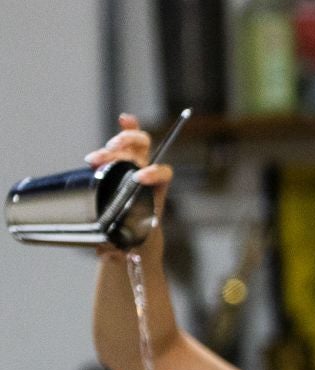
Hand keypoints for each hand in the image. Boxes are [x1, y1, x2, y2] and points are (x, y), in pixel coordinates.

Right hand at [84, 113, 172, 250]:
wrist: (137, 236)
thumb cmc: (134, 238)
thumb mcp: (128, 244)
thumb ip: (119, 247)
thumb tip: (108, 251)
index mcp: (156, 191)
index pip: (163, 173)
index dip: (154, 171)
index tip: (139, 178)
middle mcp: (147, 175)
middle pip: (146, 150)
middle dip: (129, 145)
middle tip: (111, 152)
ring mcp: (136, 166)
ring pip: (132, 144)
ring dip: (115, 142)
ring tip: (95, 156)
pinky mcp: (122, 164)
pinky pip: (127, 143)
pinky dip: (126, 129)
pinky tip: (125, 118)